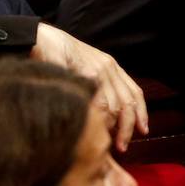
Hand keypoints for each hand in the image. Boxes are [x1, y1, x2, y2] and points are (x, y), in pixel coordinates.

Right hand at [31, 23, 147, 150]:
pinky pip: (98, 101)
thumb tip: (103, 118)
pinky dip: (99, 117)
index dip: (141, 113)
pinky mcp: (85, 73)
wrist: (41, 39)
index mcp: (110, 66)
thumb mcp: (83, 68)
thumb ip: (95, 86)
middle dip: (127, 128)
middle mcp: (108, 67)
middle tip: (122, 146)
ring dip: (112, 127)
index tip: (143, 130)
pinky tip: (94, 127)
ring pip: (114, 105)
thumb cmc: (57, 56)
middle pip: (127, 102)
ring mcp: (98, 69)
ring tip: (105, 142)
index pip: (134, 92)